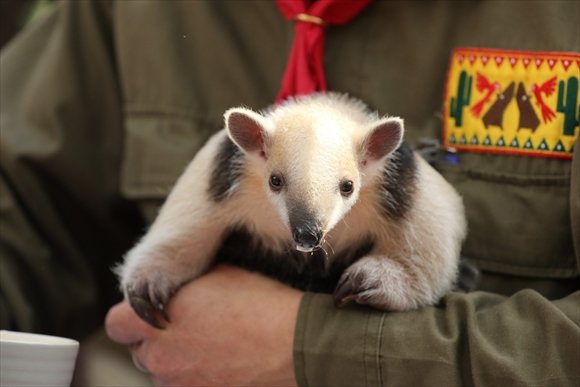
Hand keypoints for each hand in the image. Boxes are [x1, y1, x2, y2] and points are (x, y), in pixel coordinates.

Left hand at [105, 265, 301, 385]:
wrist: (293, 342)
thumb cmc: (259, 303)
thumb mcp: (216, 275)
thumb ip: (182, 284)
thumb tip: (173, 286)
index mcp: (157, 321)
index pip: (117, 323)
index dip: (132, 316)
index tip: (153, 311)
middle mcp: (161, 358)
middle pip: (141, 351)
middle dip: (159, 339)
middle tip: (190, 326)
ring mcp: (180, 384)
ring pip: (164, 372)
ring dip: (178, 360)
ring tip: (212, 344)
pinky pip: (187, 385)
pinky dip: (197, 375)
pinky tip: (222, 361)